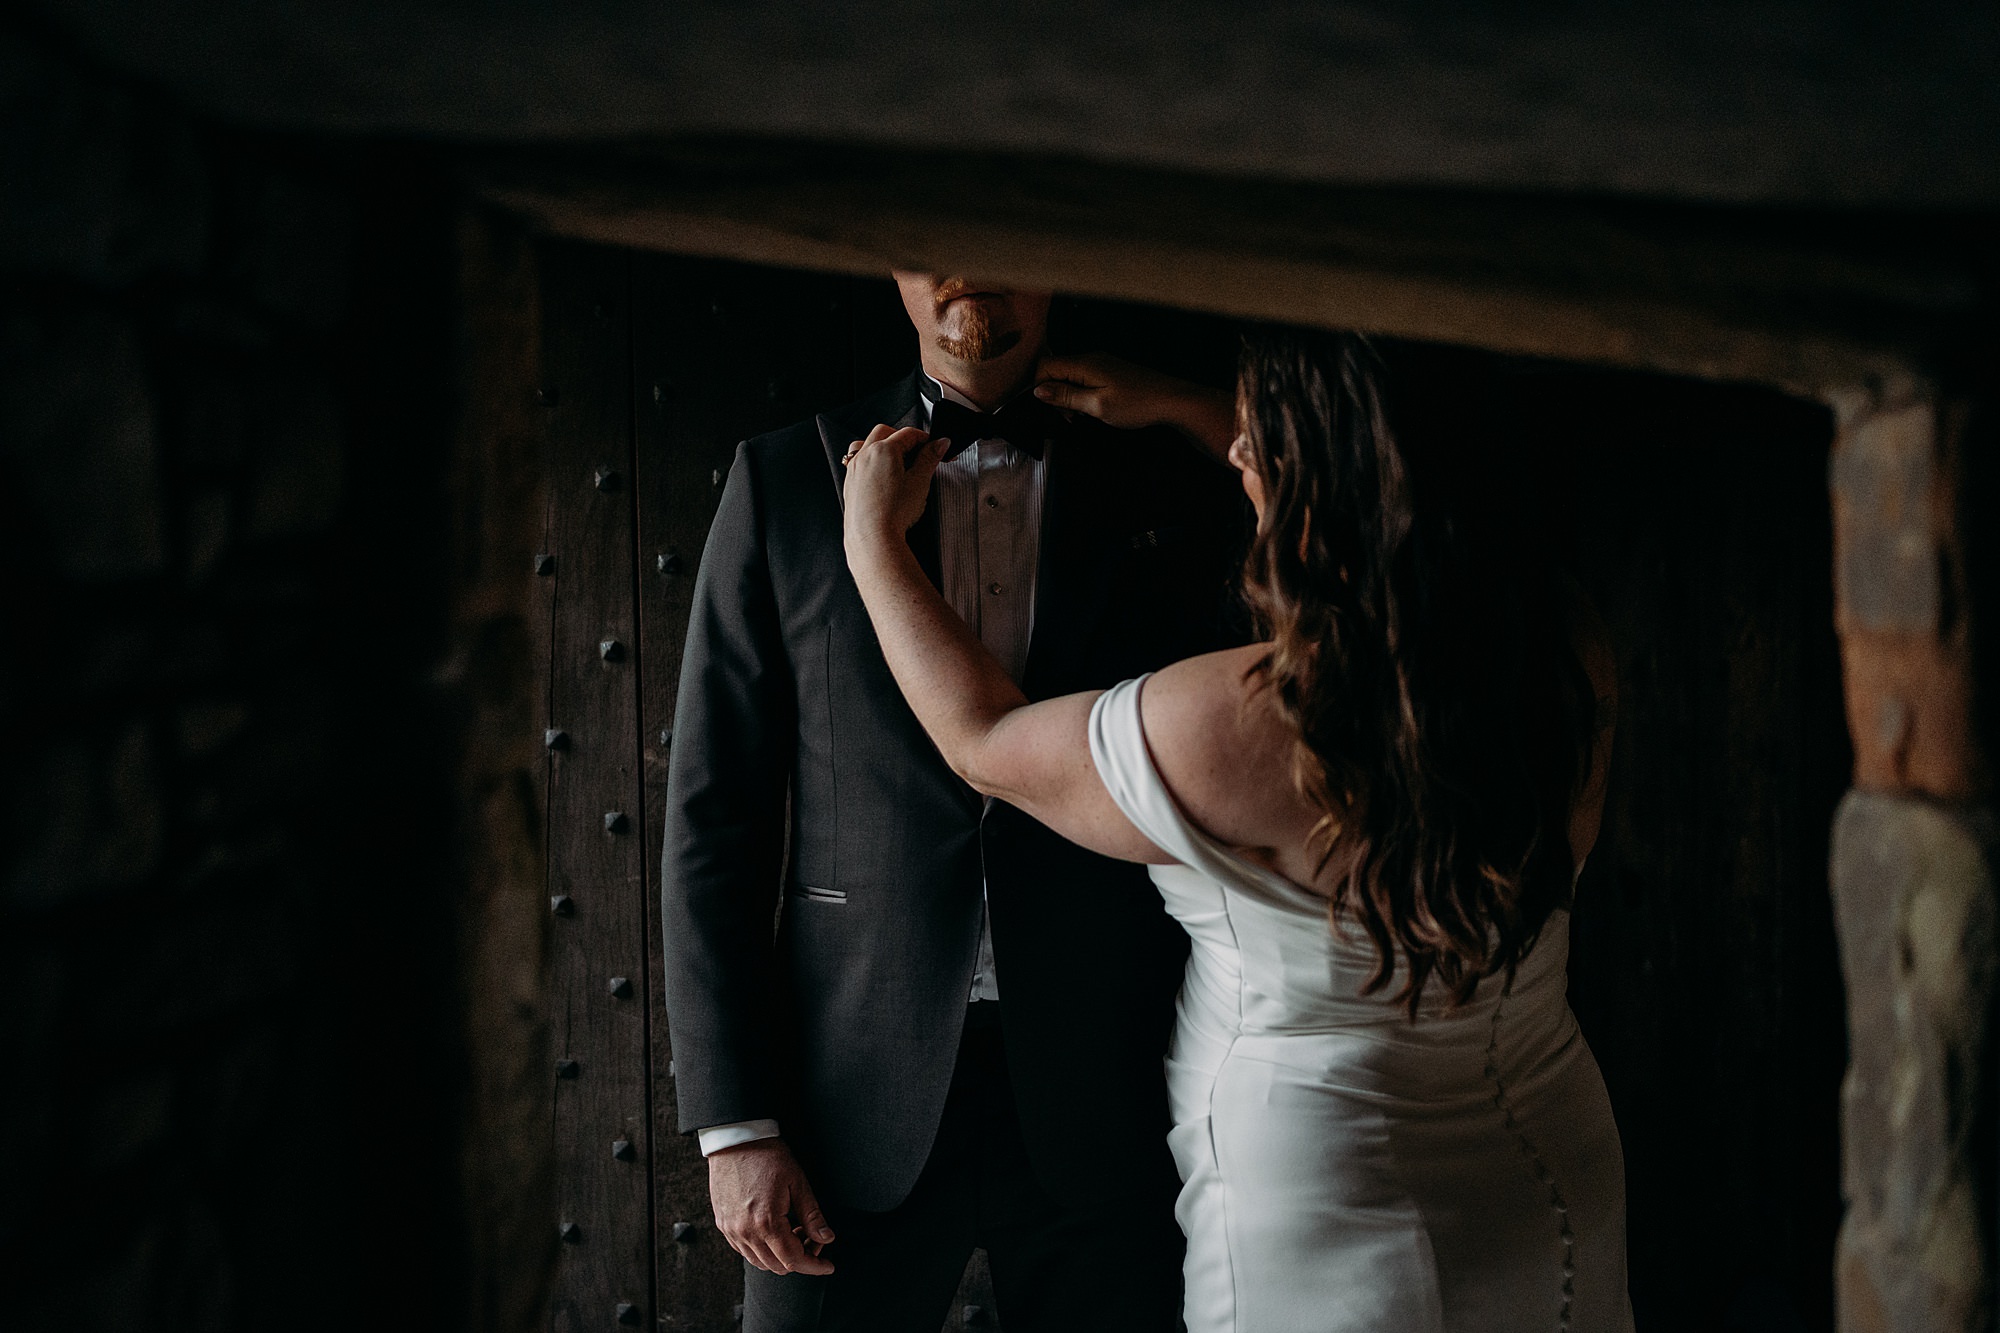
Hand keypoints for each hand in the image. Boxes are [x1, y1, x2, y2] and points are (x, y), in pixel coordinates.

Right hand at [708, 1137, 835, 1274]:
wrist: (735, 1140)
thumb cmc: (767, 1156)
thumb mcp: (797, 1183)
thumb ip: (812, 1215)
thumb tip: (827, 1238)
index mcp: (767, 1223)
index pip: (794, 1260)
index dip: (815, 1266)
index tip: (828, 1265)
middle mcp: (745, 1232)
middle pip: (778, 1266)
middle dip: (801, 1259)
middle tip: (813, 1238)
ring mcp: (731, 1230)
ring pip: (760, 1262)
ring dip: (781, 1256)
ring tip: (794, 1232)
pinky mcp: (723, 1225)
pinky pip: (744, 1251)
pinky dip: (763, 1250)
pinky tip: (774, 1231)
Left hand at [842, 422, 945, 551]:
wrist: (872, 537)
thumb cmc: (893, 513)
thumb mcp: (920, 481)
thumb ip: (930, 458)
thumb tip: (939, 444)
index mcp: (884, 450)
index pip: (909, 434)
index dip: (927, 439)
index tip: (937, 448)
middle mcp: (865, 454)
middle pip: (886, 433)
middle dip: (904, 439)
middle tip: (920, 454)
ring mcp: (855, 468)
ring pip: (867, 443)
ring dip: (883, 445)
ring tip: (898, 461)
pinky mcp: (850, 482)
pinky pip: (859, 460)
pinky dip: (871, 460)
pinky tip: (882, 474)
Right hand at [1034, 353, 1234, 459]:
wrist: (1172, 400)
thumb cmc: (1138, 403)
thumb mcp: (1097, 405)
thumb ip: (1066, 396)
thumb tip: (1038, 390)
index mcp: (1085, 364)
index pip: (1045, 365)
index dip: (1038, 386)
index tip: (1047, 408)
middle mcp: (1091, 359)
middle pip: (1056, 370)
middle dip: (1053, 394)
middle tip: (1067, 417)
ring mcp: (1101, 364)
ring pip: (1069, 376)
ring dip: (1067, 397)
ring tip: (1078, 417)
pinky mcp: (1109, 372)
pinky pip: (1083, 379)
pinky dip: (1080, 395)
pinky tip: (1090, 410)